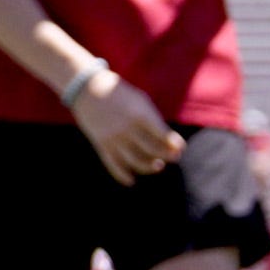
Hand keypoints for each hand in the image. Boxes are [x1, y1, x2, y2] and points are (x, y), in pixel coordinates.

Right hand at [66, 64, 181, 185]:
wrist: (89, 89)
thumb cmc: (121, 95)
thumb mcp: (140, 102)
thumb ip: (154, 121)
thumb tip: (169, 144)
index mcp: (140, 114)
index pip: (163, 135)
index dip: (175, 144)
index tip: (180, 147)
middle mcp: (127, 127)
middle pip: (152, 150)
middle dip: (166, 156)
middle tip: (173, 158)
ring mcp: (113, 137)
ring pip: (135, 160)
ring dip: (149, 167)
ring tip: (157, 166)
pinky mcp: (101, 143)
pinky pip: (112, 164)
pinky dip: (122, 175)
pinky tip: (131, 180)